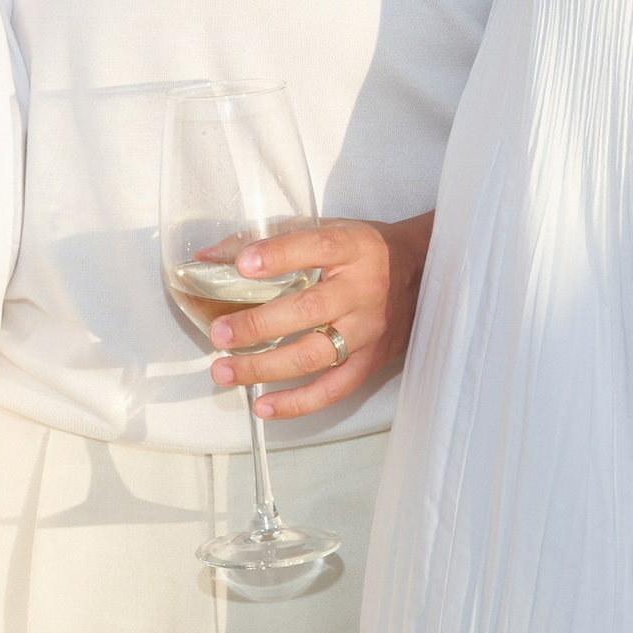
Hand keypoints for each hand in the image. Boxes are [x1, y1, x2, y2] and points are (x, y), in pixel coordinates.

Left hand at [205, 212, 430, 421]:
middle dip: (258, 324)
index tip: (242, 264)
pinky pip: (333, 389)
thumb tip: (208, 258)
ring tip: (223, 370)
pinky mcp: (371, 362)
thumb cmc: (364, 250)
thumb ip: (270, 238)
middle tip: (218, 332)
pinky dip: (296, 402)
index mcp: (354, 247)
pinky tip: (262, 405)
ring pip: (314, 355)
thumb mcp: (328, 228)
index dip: (279, 256)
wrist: (424, 275)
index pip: (317, 246)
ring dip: (265, 367)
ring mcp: (368, 330)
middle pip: (308, 310)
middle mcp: (363, 290)